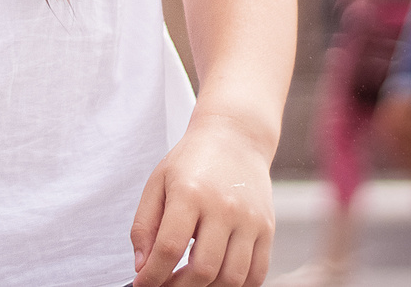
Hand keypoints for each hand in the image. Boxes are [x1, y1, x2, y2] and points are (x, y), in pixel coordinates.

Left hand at [130, 116, 275, 286]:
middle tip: (165, 286)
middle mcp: (223, 207)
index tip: (143, 285)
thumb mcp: (158, 182)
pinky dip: (236, 286)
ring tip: (190, 282)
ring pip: (232, 277)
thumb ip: (144, 225)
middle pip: (203, 269)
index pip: (169, 247)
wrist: (235, 137)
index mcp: (190, 193)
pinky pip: (256, 273)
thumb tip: (142, 266)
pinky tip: (217, 278)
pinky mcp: (267, 228)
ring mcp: (250, 220)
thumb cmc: (192, 160)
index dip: (153, 275)